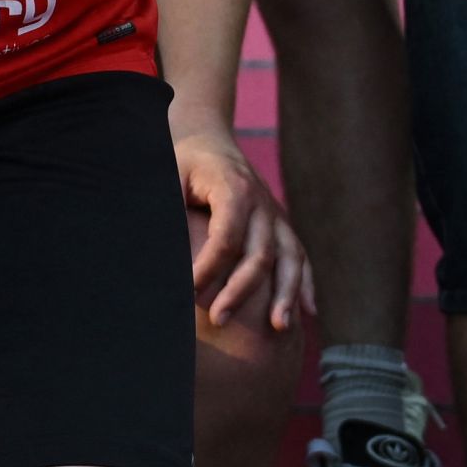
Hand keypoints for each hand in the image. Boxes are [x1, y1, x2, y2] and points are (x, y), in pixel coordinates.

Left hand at [173, 122, 309, 330]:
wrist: (207, 138)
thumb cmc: (182, 163)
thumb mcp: (169, 177)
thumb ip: (168, 207)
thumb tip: (158, 245)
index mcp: (233, 188)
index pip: (225, 238)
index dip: (208, 268)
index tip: (187, 291)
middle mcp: (261, 203)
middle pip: (259, 253)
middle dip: (240, 291)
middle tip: (218, 320)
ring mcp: (275, 214)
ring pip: (289, 257)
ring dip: (285, 294)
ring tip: (278, 328)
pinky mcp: (280, 225)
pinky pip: (298, 255)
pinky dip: (305, 284)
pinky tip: (308, 313)